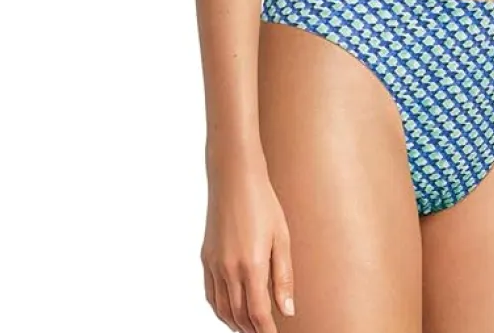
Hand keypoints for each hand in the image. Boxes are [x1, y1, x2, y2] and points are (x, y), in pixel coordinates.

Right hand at [201, 152, 295, 330]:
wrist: (234, 177)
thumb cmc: (262, 202)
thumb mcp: (281, 237)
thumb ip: (283, 276)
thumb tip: (287, 310)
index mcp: (251, 265)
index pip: (257, 313)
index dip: (266, 331)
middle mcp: (229, 269)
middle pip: (239, 315)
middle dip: (252, 330)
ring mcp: (214, 264)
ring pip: (222, 308)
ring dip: (236, 323)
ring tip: (249, 328)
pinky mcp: (206, 257)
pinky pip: (210, 294)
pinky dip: (220, 309)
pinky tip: (230, 310)